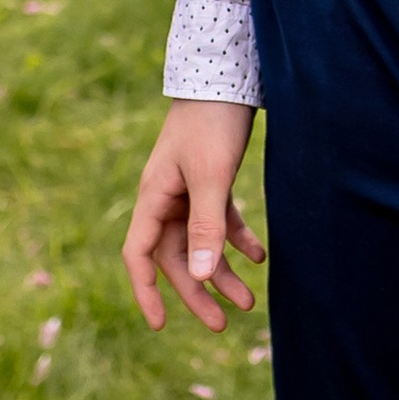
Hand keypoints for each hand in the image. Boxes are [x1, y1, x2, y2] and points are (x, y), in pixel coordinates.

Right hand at [122, 100, 262, 334]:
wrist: (226, 75)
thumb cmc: (212, 124)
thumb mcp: (210, 177)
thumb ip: (205, 227)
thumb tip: (202, 277)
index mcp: (154, 197)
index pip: (139, 255)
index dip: (147, 291)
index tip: (161, 325)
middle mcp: (166, 198)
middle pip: (175, 257)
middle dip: (198, 291)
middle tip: (224, 324)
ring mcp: (188, 189)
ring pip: (200, 243)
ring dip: (222, 271)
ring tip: (249, 300)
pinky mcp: (211, 179)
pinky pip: (219, 221)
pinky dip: (237, 239)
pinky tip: (259, 257)